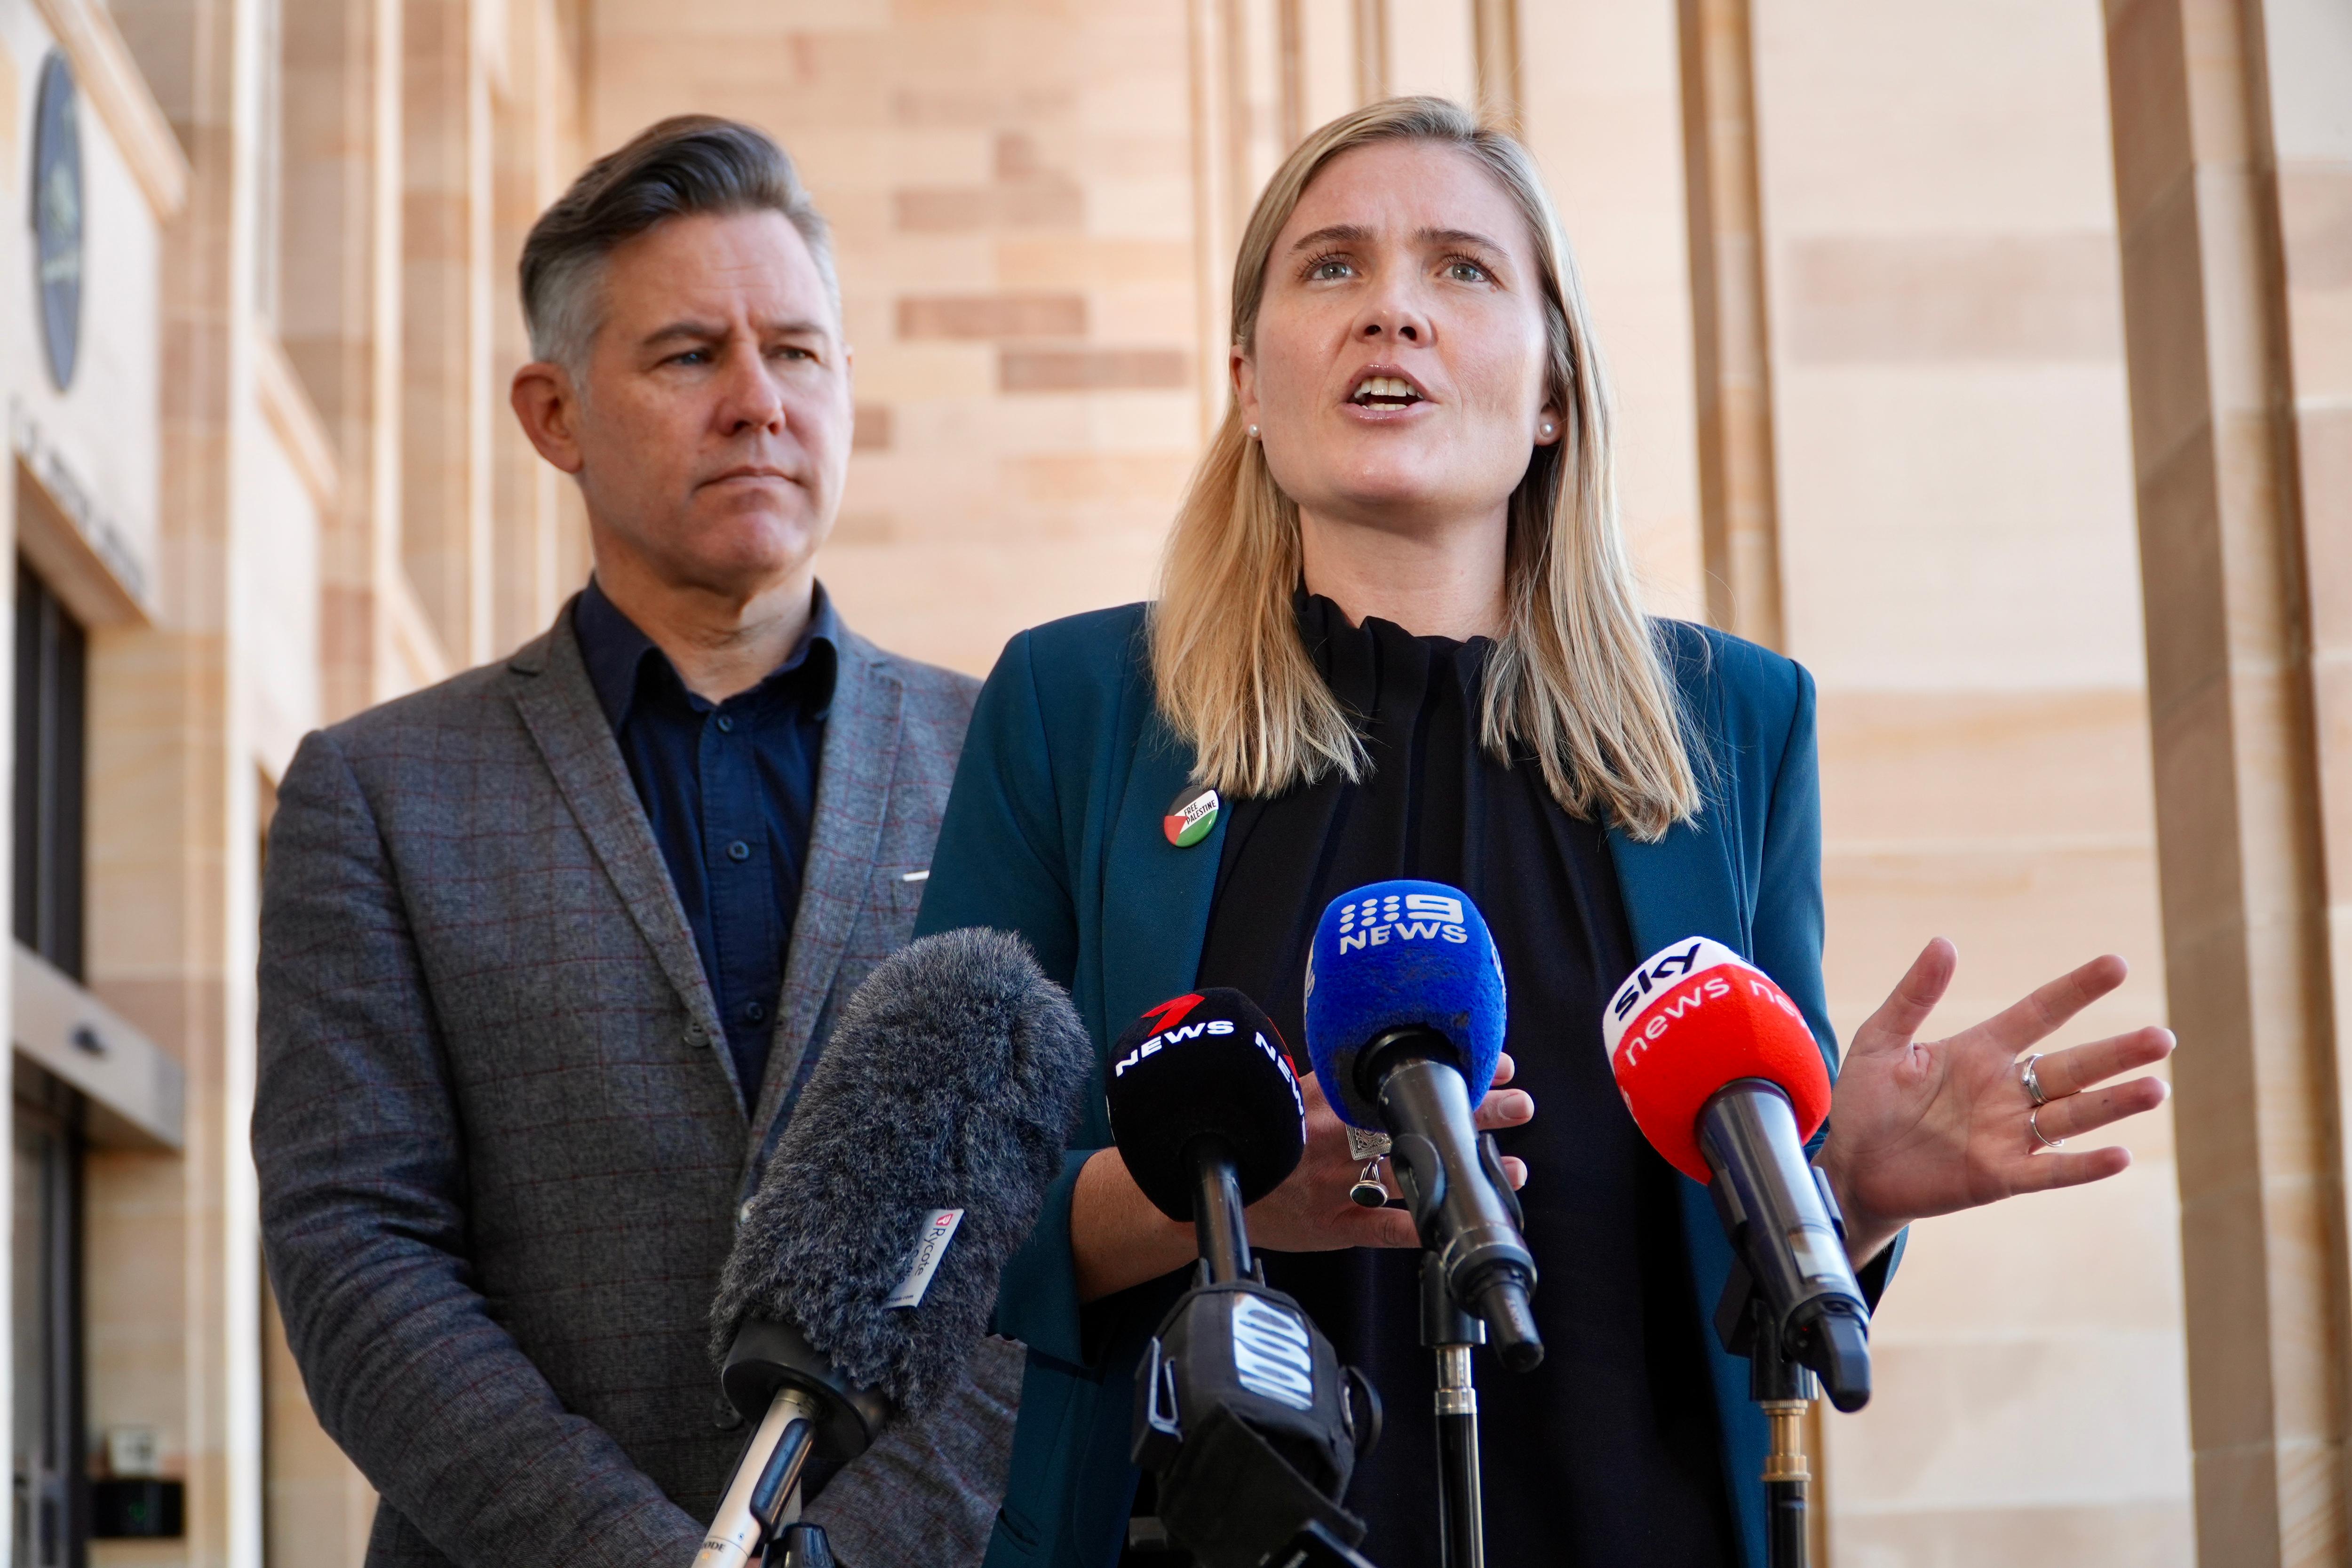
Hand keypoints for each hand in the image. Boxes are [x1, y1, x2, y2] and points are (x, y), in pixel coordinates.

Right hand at [1242, 1054, 1532, 1253]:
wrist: (1210, 1179)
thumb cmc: (1259, 1134)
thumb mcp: (1292, 1091)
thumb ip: (1338, 1078)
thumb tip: (1390, 1053)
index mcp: (1328, 1098)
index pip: (1402, 1079)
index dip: (1452, 1072)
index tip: (1493, 1061)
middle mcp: (1337, 1138)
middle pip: (1418, 1121)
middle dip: (1474, 1112)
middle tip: (1520, 1104)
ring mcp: (1339, 1185)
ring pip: (1414, 1174)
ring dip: (1466, 1171)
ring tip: (1515, 1168)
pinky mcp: (1335, 1226)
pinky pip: (1388, 1229)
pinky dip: (1425, 1229)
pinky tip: (1461, 1225)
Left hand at [1820, 941, 2173, 1264]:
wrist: (1851, 1167)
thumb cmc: (1865, 1102)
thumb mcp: (1881, 1041)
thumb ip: (1913, 996)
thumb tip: (1944, 942)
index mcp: (1980, 1051)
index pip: (2039, 1013)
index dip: (2076, 990)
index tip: (2117, 964)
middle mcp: (2004, 1090)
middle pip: (2072, 1066)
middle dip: (2116, 1053)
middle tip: (2163, 1037)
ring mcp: (2007, 1135)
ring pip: (2073, 1115)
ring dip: (2114, 1104)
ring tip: (2156, 1088)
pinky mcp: (1999, 1176)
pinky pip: (2050, 1170)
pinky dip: (2083, 1165)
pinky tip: (2119, 1154)